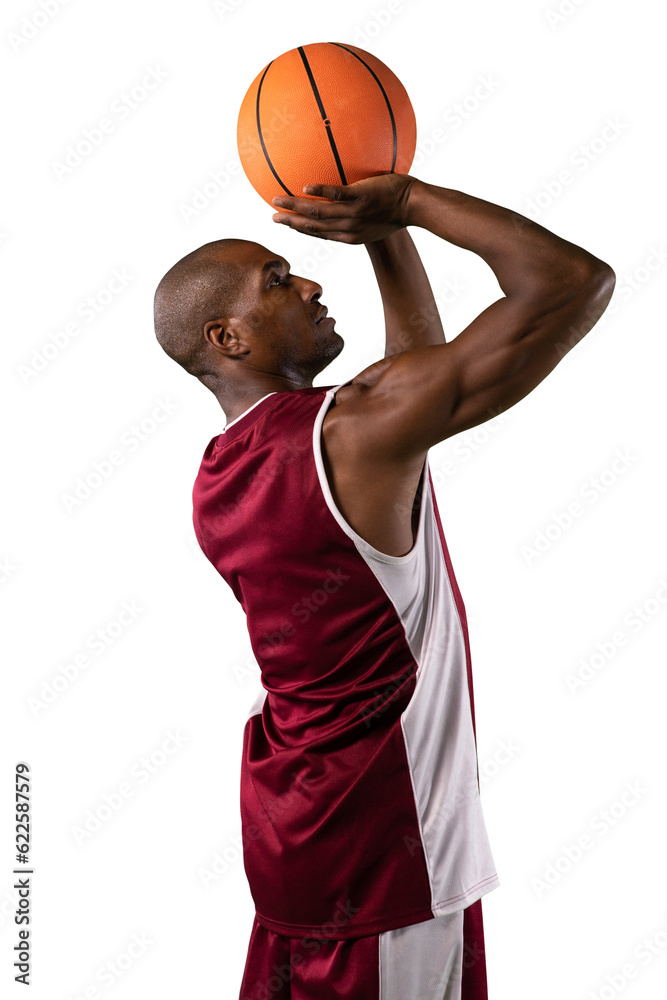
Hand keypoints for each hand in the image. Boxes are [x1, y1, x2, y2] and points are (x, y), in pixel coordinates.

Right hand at [271, 173, 417, 243]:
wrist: (416, 205)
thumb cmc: (398, 210)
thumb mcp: (375, 221)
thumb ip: (358, 213)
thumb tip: (348, 201)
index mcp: (350, 235)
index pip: (319, 234)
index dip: (300, 230)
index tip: (286, 224)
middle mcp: (348, 228)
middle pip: (313, 227)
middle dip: (290, 223)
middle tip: (272, 217)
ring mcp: (354, 214)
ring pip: (318, 214)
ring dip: (295, 207)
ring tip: (277, 200)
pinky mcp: (361, 198)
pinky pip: (337, 194)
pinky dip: (321, 193)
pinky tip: (305, 188)